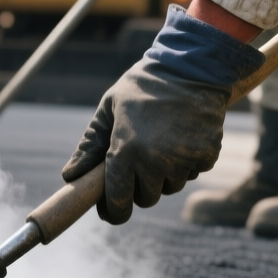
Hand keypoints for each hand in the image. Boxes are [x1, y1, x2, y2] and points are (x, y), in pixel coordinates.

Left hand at [62, 6, 265, 223]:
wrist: (190, 67)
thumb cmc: (142, 88)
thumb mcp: (108, 110)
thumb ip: (89, 146)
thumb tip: (70, 176)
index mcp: (127, 152)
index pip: (118, 202)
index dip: (113, 211)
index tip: (111, 210)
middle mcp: (156, 162)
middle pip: (146, 199)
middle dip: (140, 187)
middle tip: (138, 161)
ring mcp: (184, 160)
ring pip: (171, 187)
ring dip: (165, 174)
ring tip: (162, 142)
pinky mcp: (207, 155)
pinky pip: (193, 172)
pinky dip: (187, 161)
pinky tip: (182, 136)